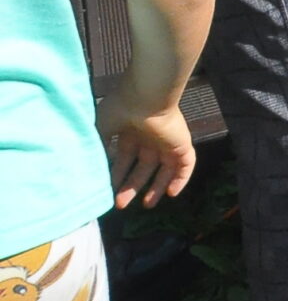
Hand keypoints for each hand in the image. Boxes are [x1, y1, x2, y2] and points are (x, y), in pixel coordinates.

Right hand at [98, 81, 194, 208]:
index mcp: (130, 131)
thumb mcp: (99, 129)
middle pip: (142, 167)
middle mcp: (149, 137)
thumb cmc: (120, 108)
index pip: (124, 158)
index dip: (117, 175)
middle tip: (119, 203)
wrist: (144, 95)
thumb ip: (96, 147)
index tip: (106, 190)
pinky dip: (180, 179)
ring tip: (146, 205)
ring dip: (156, 187)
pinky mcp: (182, 142)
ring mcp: (166, 140)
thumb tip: (88, 167)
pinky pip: (186, 163)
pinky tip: (170, 194)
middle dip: (131, 185)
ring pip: (164, 168)